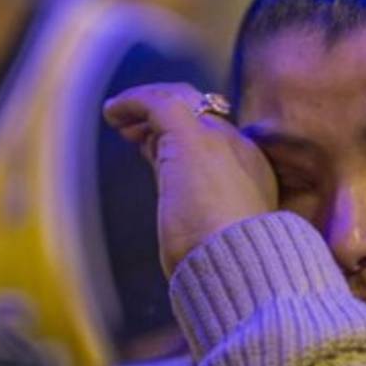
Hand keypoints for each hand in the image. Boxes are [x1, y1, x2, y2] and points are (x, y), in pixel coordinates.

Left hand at [104, 84, 276, 277]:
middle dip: (162, 118)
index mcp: (253, 173)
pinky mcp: (191, 137)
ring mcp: (218, 139)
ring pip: (181, 101)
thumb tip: (176, 202)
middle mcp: (240, 149)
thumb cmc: (226, 265)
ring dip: (145, 105)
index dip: (177, 140)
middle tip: (132, 130)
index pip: (213, 140)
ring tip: (117, 115)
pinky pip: (160, 103)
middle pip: (199, 115)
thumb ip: (201, 210)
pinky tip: (112, 111)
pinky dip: (133, 101)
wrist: (238, 264)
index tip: (150, 149)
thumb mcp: (216, 233)